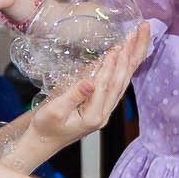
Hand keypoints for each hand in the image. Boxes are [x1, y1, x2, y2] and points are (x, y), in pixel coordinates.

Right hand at [25, 22, 149, 148]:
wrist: (43, 141)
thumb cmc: (45, 127)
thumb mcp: (54, 111)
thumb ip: (73, 95)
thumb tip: (89, 81)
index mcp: (93, 116)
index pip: (106, 86)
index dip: (111, 65)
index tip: (117, 47)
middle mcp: (104, 114)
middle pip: (121, 82)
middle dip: (129, 57)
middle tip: (135, 36)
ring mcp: (104, 111)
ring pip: (122, 83)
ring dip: (129, 61)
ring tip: (135, 40)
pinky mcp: (101, 107)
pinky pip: (116, 86)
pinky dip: (122, 69)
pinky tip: (124, 56)